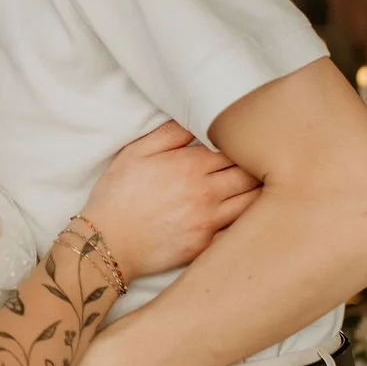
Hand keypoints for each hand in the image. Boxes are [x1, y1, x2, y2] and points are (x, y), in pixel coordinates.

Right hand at [82, 121, 260, 280]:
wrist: (106, 243)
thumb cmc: (118, 194)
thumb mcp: (136, 152)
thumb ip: (170, 133)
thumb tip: (197, 119)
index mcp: (191, 166)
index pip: (235, 148)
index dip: (242, 144)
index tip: (244, 144)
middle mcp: (206, 193)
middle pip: (251, 175)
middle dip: (257, 166)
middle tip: (258, 163)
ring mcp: (209, 222)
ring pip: (252, 203)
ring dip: (258, 193)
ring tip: (260, 187)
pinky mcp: (207, 246)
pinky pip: (239, 231)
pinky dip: (248, 221)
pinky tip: (248, 216)